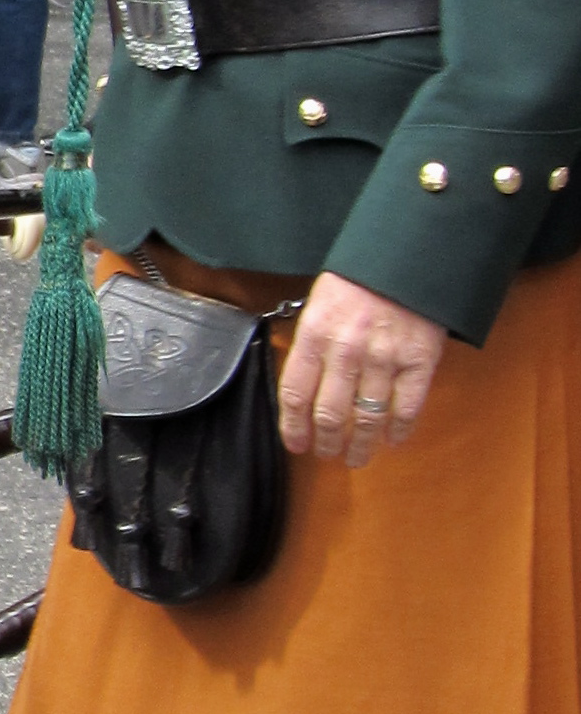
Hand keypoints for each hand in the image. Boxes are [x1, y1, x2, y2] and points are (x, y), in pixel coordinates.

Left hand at [278, 270, 445, 466]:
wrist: (407, 255)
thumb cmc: (359, 279)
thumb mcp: (319, 304)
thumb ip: (310, 344)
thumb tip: (301, 385)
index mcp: (315, 335)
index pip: (295, 394)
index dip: (293, 427)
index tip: (297, 445)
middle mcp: (346, 351)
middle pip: (330, 414)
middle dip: (326, 441)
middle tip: (328, 454)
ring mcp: (385, 358)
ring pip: (367, 417)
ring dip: (361, 444)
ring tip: (357, 457)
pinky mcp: (419, 360)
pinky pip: (407, 406)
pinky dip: (400, 429)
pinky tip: (394, 440)